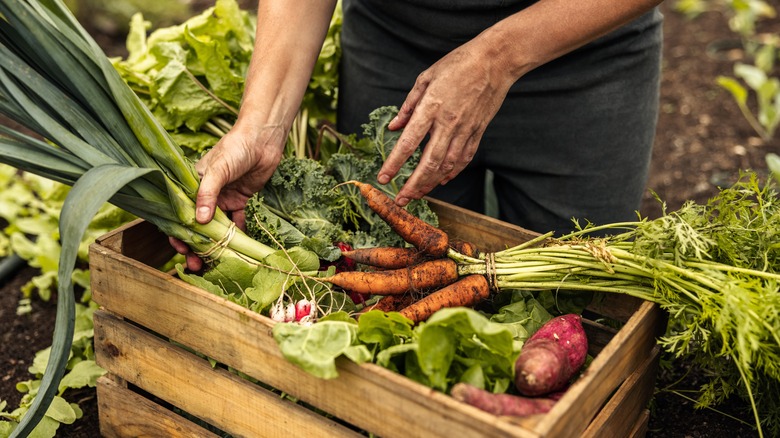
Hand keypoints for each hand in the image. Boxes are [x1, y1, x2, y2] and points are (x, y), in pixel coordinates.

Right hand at [172, 123, 287, 270]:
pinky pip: (236, 223)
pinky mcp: (240, 201)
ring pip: (216, 228)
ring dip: (215, 245)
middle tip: (197, 265)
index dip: (178, 233)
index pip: (180, 213)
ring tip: (215, 263)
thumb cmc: (235, 148)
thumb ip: (207, 194)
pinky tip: (239, 249)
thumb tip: (199, 221)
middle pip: (197, 226)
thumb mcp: (218, 169)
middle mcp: (205, 194)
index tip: (181, 250)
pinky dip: (237, 235)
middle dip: (196, 246)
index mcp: (191, 184)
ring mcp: (222, 199)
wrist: (263, 139)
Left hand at [377, 37, 516, 205]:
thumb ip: (408, 105)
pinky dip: (452, 173)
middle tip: (401, 200)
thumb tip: (394, 127)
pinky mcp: (478, 132)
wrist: (495, 61)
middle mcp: (448, 123)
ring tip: (418, 194)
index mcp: (431, 108)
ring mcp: (465, 130)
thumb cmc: (458, 64)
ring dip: (431, 183)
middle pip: (428, 163)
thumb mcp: (426, 78)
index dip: (394, 164)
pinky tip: (442, 181)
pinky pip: (464, 158)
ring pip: (447, 166)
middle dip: (413, 185)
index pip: (408, 143)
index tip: (383, 178)